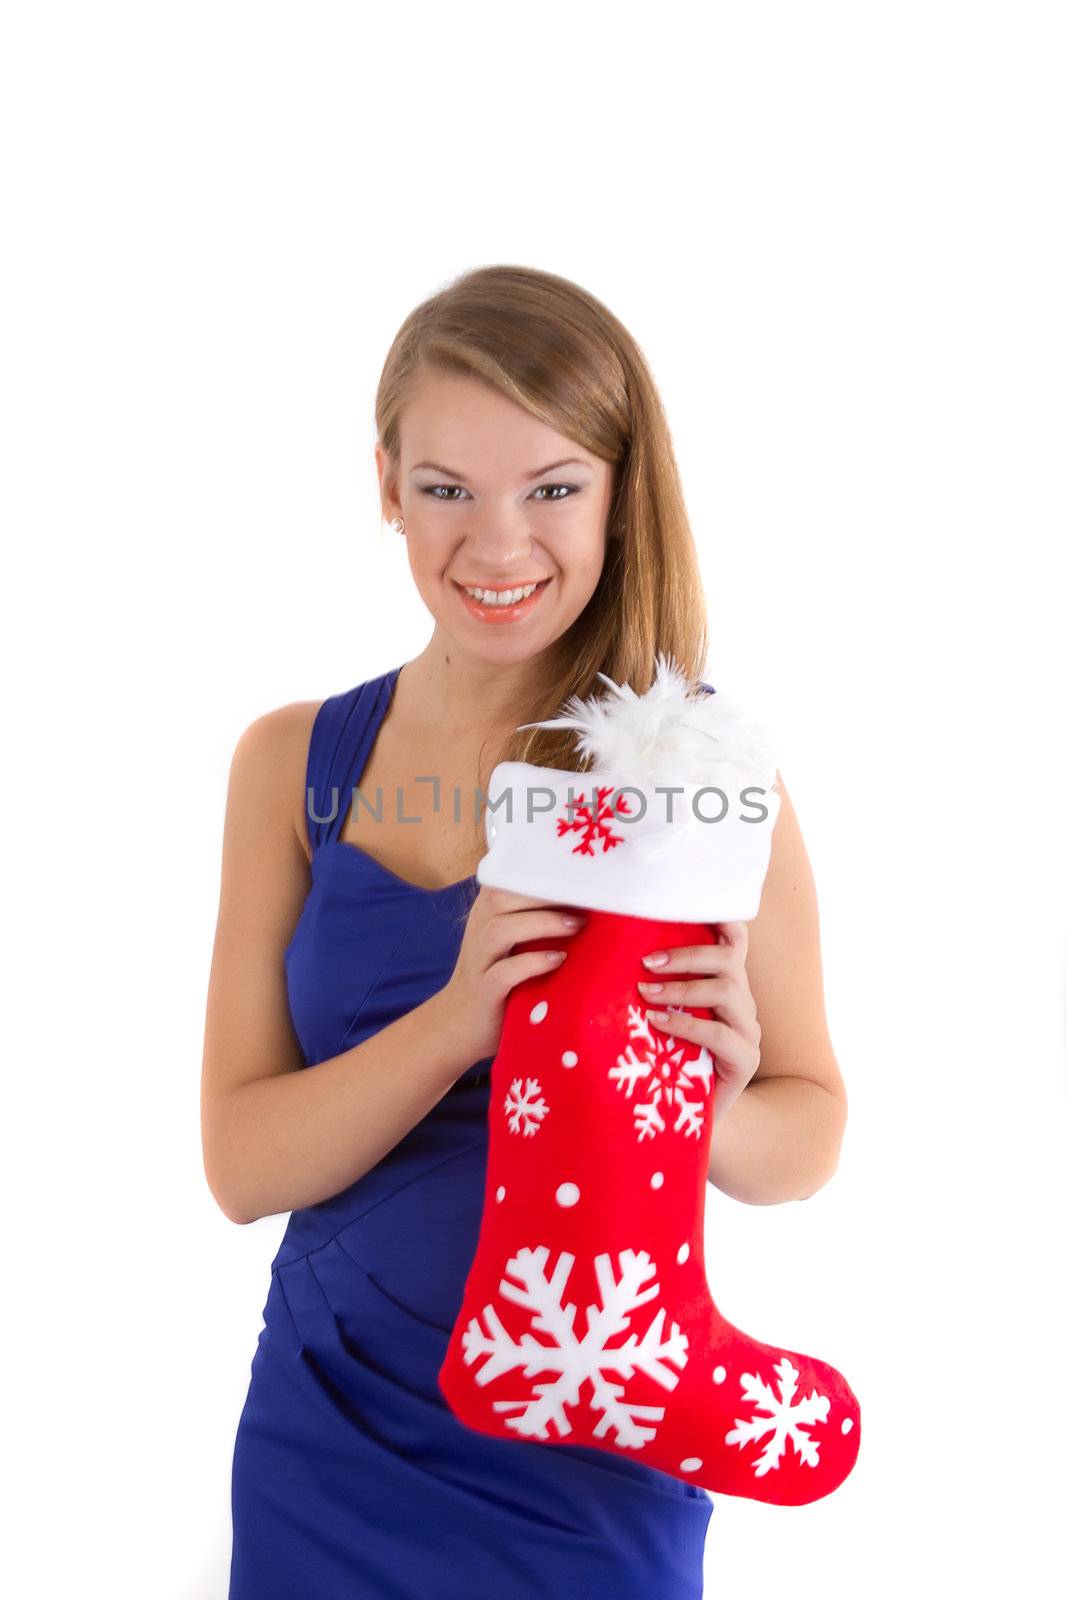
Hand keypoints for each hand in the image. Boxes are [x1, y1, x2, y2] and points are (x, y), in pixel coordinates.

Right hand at [434, 885, 586, 1067]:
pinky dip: (531, 964)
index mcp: (489, 912)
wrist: (460, 1025)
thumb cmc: (500, 976)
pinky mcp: (484, 993)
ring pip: (500, 930)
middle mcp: (480, 930)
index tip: (580, 868)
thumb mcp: (516, 941)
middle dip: (545, 892)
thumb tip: (593, 898)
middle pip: (501, 896)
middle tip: (586, 897)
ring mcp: (479, 962)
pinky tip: (557, 960)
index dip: (540, 868)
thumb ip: (540, 917)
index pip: (508, 876)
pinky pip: (502, 974)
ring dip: (541, 923)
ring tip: (577, 926)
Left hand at [636, 920, 760, 1121]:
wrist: (678, 1117)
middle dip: (687, 954)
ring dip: (683, 987)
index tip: (684, 905)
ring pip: (727, 990)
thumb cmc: (659, 1057)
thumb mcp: (652, 1013)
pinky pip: (721, 1034)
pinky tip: (657, 1022)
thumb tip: (601, 943)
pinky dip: (686, 1025)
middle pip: (729, 957)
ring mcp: (747, 1031)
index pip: (732, 939)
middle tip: (646, 961)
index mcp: (724, 982)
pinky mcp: (746, 1061)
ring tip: (645, 993)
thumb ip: (646, 981)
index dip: (720, 918)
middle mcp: (741, 1002)